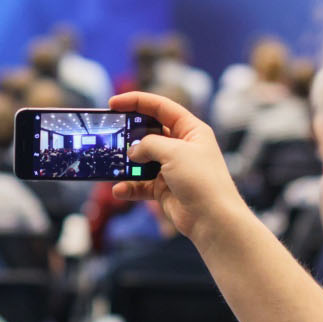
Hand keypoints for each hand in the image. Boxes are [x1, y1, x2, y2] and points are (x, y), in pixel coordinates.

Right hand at [110, 92, 245, 239]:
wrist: (212, 220)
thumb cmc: (201, 180)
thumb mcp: (174, 152)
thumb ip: (148, 145)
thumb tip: (132, 151)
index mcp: (190, 130)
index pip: (161, 107)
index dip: (137, 101)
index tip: (113, 103)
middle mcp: (181, 146)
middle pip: (149, 132)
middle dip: (129, 133)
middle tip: (110, 133)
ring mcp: (172, 168)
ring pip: (142, 159)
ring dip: (127, 162)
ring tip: (111, 163)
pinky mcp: (164, 188)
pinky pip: (141, 184)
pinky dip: (129, 187)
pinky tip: (119, 189)